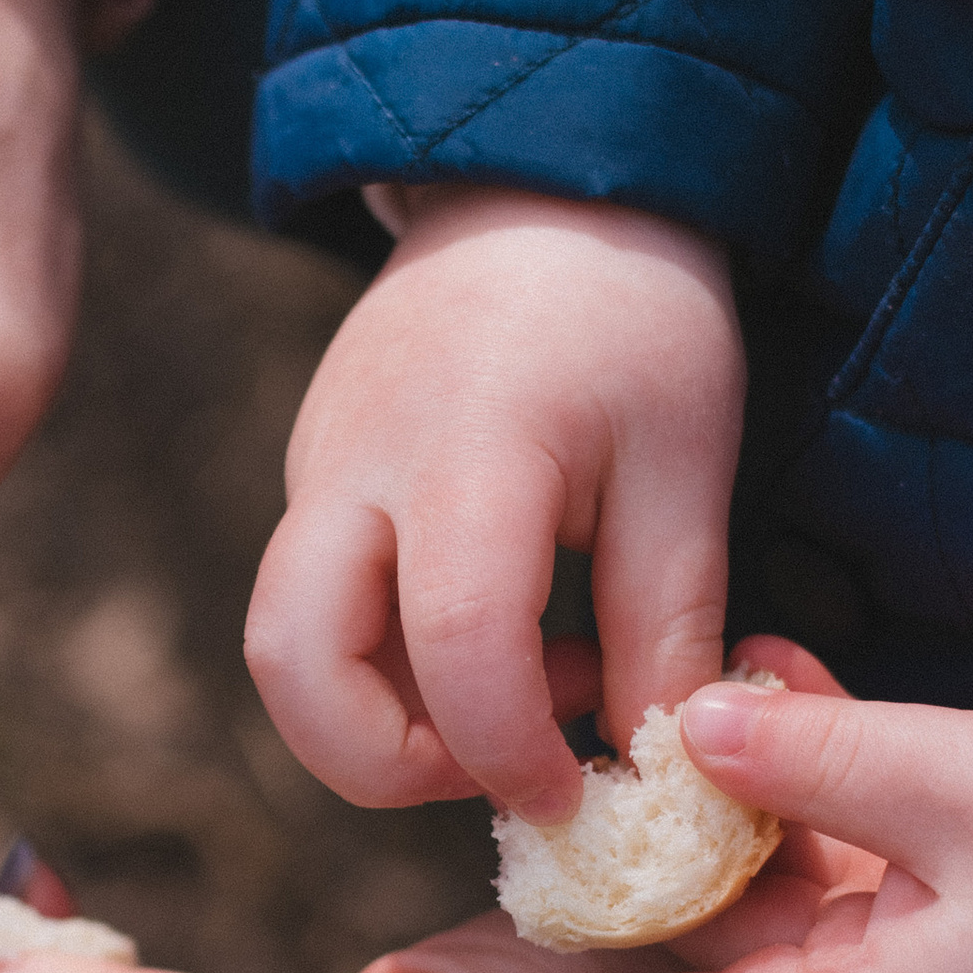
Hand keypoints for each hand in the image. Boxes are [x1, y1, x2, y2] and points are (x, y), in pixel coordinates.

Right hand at [243, 188, 744, 821]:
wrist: (539, 180)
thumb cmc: (635, 315)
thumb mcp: (686, 465)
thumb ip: (668, 624)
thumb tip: (659, 772)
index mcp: (467, 454)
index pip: (454, 650)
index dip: (511, 753)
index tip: (582, 792)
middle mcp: (354, 469)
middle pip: (292, 669)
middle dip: (387, 767)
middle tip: (509, 770)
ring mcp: (315, 472)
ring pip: (286, 650)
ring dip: (383, 722)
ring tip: (524, 695)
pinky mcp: (312, 478)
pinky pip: (317, 605)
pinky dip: (390, 665)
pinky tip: (507, 634)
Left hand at [536, 651, 972, 972]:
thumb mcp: (957, 778)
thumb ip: (812, 757)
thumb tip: (687, 730)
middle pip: (748, 949)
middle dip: (681, 853)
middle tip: (622, 746)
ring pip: (808, 892)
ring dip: (760, 797)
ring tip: (722, 682)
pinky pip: (877, 868)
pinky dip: (832, 794)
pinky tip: (800, 692)